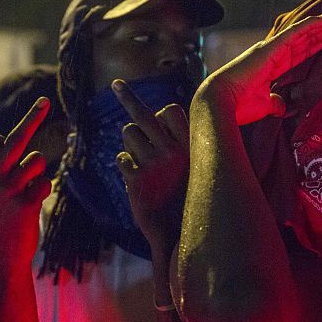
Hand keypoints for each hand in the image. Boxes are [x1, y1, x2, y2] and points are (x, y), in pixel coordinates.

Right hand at [0, 98, 51, 263]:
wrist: (3, 252)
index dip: (0, 135)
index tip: (9, 129)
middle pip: (16, 139)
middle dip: (33, 117)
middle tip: (45, 100)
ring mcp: (8, 191)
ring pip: (37, 160)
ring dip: (38, 171)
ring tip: (27, 187)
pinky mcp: (26, 204)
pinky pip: (46, 181)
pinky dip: (45, 188)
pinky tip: (34, 201)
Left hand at [112, 79, 189, 251]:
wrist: (186, 237)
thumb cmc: (197, 204)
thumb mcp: (205, 173)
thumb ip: (192, 150)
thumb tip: (187, 133)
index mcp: (192, 144)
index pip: (171, 111)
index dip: (162, 113)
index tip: (158, 111)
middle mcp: (172, 149)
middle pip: (143, 114)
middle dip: (128, 97)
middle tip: (116, 84)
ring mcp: (154, 163)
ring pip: (129, 135)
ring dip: (131, 144)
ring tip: (143, 162)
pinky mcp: (137, 180)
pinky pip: (122, 159)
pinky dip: (126, 165)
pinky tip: (137, 179)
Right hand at [202, 5, 321, 124]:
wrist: (220, 103)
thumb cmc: (238, 106)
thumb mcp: (264, 105)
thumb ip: (275, 103)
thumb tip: (282, 106)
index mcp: (274, 65)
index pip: (304, 50)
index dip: (320, 41)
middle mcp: (275, 52)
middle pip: (308, 37)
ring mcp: (274, 47)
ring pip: (306, 30)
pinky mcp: (272, 47)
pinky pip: (296, 32)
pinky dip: (312, 24)